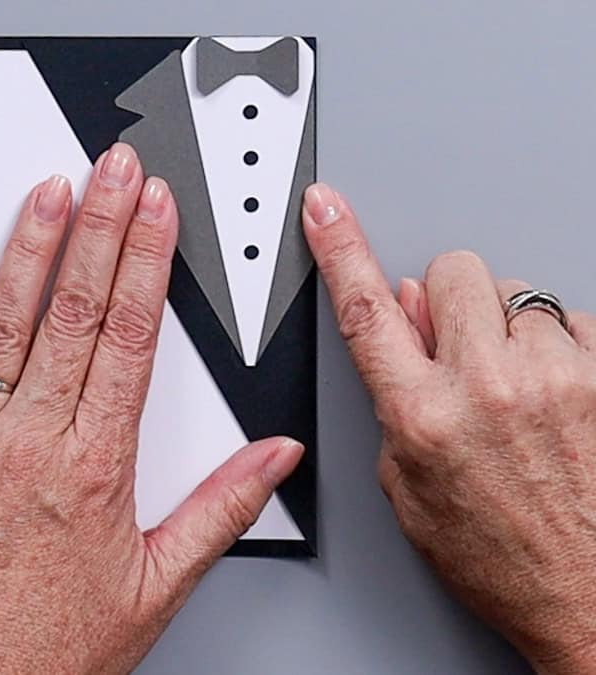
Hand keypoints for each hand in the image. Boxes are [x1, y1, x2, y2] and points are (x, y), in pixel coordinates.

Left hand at [0, 143, 303, 673]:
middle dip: (98, 228)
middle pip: (72, 310)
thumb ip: (220, 509)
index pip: (128, 337)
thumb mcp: (156, 586)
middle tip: (112, 169)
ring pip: (0, 322)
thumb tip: (272, 458)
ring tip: (47, 191)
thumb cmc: (50, 648)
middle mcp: (28, 442)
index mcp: (95, 466)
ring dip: (27, 247)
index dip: (146, 261)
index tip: (157, 210)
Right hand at [302, 184, 595, 673]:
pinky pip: (572, 319)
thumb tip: (399, 316)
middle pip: (451, 274)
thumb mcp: (409, 486)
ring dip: (506, 328)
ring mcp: (556, 377)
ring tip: (515, 389)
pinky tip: (555, 394)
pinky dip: (559, 346)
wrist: (592, 596)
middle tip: (455, 348)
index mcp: (422, 417)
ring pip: (515, 294)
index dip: (339, 247)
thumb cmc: (500, 556)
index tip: (325, 208)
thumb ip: (394, 392)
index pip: (365, 309)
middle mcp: (488, 386)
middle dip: (446, 300)